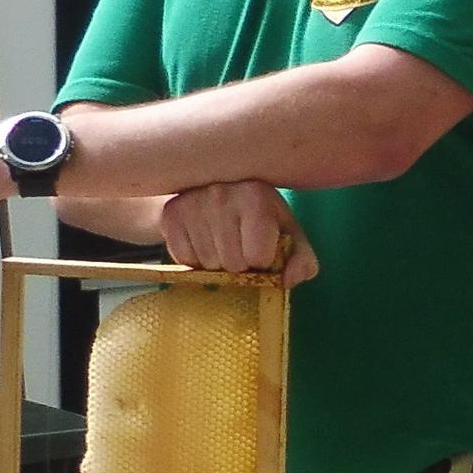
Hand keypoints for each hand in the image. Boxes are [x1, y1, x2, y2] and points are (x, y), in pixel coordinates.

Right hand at [161, 182, 317, 281]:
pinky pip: (184, 259)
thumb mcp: (289, 234)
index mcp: (256, 195)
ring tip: (222, 242)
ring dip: (217, 263)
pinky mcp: (170, 214)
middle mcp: (221, 193)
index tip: (261, 249)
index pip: (258, 257)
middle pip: (232, 264)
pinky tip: (204, 240)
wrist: (216, 192)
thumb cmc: (260, 218)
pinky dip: (195, 259)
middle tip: (240, 246)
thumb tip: (288, 280)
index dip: (262, 262)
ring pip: (207, 264)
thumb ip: (302, 260)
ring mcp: (191, 202)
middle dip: (239, 265)